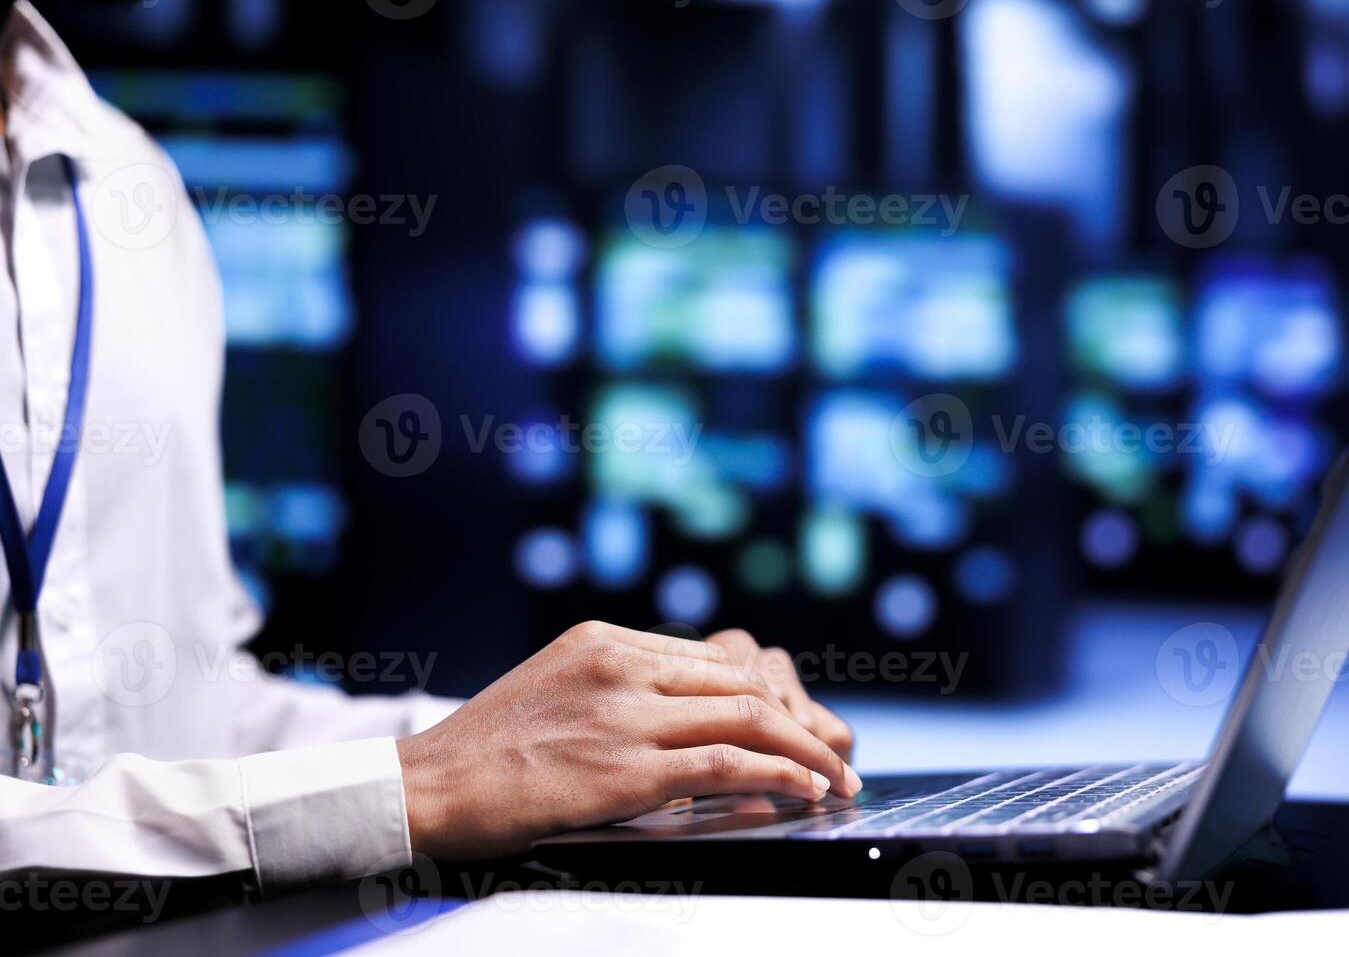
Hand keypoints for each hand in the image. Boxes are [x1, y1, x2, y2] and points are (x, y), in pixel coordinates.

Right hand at [396, 621, 861, 859]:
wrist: (428, 785)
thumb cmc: (485, 749)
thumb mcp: (554, 688)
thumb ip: (616, 687)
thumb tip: (679, 714)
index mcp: (606, 640)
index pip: (711, 659)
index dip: (765, 694)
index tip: (794, 723)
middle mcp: (622, 665)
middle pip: (739, 682)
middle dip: (800, 720)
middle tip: (837, 753)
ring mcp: (625, 714)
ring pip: (746, 718)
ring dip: (806, 751)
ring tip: (837, 778)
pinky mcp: (625, 770)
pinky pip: (725, 764)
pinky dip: (778, 775)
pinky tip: (804, 790)